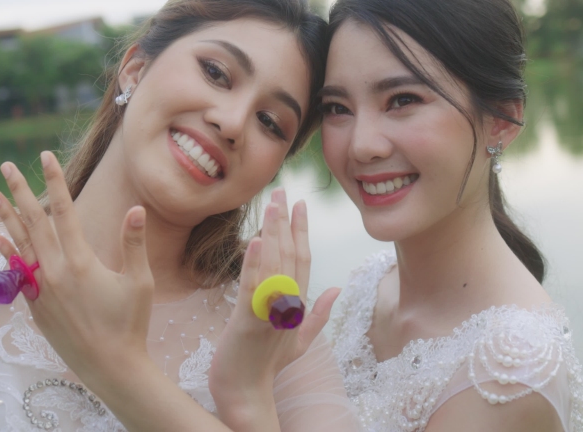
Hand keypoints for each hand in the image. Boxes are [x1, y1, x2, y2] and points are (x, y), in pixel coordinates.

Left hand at [0, 151, 154, 382]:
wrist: (110, 367)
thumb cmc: (130, 324)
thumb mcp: (140, 282)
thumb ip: (134, 244)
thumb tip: (137, 209)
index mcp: (80, 262)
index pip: (64, 211)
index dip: (55, 181)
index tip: (46, 157)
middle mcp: (54, 272)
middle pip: (33, 222)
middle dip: (19, 191)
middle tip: (6, 166)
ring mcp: (41, 290)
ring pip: (19, 245)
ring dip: (6, 217)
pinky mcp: (36, 306)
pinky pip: (17, 272)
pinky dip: (6, 253)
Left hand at [208, 188, 340, 423]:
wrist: (246, 393)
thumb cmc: (267, 365)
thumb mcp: (299, 338)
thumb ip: (318, 313)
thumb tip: (337, 288)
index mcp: (297, 304)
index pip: (303, 259)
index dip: (302, 230)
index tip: (299, 204)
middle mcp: (288, 305)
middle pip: (290, 256)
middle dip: (287, 221)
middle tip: (282, 190)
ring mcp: (271, 312)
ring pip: (276, 266)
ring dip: (275, 232)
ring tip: (273, 204)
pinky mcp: (249, 321)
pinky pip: (254, 289)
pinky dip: (256, 264)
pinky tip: (257, 240)